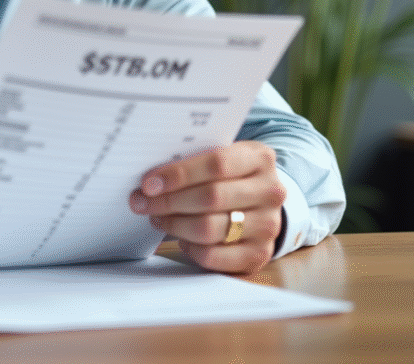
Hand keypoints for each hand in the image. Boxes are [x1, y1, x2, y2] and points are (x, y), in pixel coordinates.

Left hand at [129, 141, 285, 273]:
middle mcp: (271, 192)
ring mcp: (268, 225)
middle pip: (211, 197)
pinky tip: (181, 238)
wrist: (263, 203)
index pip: (217, 164)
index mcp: (260, 158)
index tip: (148, 183)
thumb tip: (151, 179)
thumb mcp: (223, 158)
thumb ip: (194, 161)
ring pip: (208, 228)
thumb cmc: (231, 176)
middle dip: (169, 201)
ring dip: (174, 224)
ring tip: (157, 217)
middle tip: (142, 202)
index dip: (179, 174)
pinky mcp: (258, 254)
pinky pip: (213, 255)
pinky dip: (190, 247)